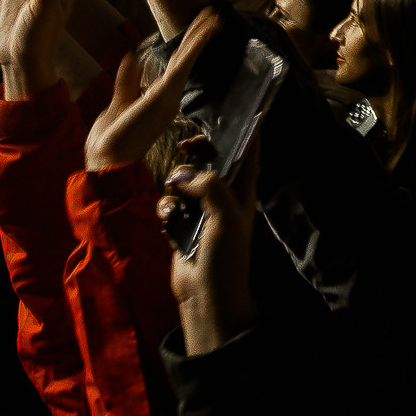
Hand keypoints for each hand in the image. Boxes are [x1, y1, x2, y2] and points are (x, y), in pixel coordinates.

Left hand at [85, 7, 222, 170]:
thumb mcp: (119, 104)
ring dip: (201, 36)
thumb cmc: (111, 141)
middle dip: (198, 36)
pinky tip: (206, 29)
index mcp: (158, 100)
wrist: (107, 161)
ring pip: (188, 59)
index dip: (186, 46)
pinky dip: (196, 45)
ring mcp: (169, 96)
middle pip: (186, 60)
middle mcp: (168, 98)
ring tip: (215, 16)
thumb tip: (131, 58)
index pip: (175, 66)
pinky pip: (184, 64)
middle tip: (213, 15)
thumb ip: (128, 82)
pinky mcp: (165, 94)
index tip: (195, 28)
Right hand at [163, 130, 261, 355]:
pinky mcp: (182, 228)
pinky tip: (167, 220)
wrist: (208, 299)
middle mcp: (224, 199)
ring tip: (174, 196)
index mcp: (243, 193)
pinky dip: (165, 209)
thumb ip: (208, 186)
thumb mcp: (224, 216)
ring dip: (176, 186)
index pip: (249, 154)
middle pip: (211, 163)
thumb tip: (180, 175)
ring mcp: (202, 214)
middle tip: (185, 146)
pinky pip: (169, 206)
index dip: (244, 133)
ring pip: (185, 183)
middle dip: (197, 153)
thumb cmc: (225, 258)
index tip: (230, 116)